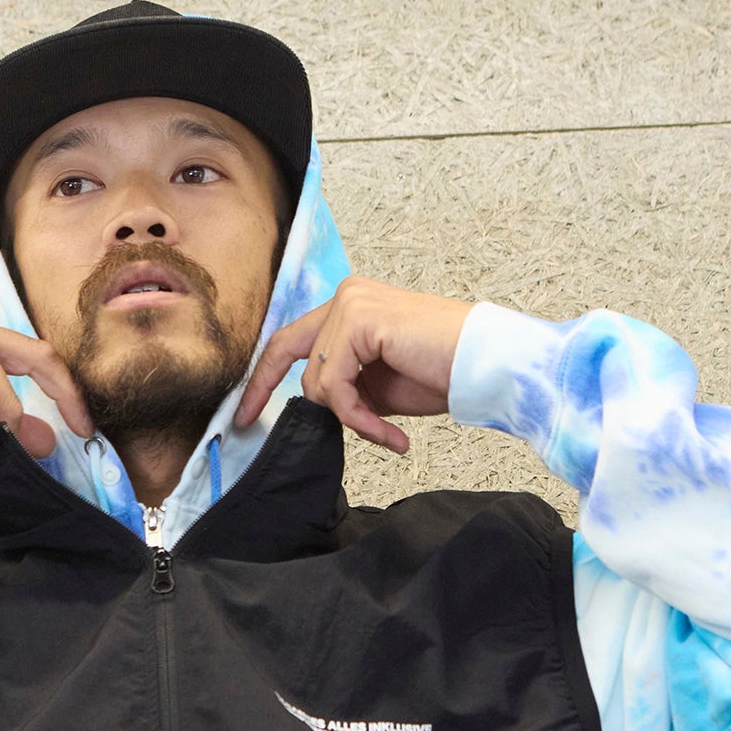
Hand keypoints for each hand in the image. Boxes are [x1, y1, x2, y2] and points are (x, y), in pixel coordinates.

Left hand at [234, 280, 474, 454]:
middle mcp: (346, 296)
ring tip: (387, 435)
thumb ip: (342, 387)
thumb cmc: (441, 372)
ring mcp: (352, 302)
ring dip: (351, 419)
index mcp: (348, 306)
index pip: (290, 341)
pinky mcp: (360, 319)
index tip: (245, 413)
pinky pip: (336, 386)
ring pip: (317, 381)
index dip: (262, 378)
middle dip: (263, 391)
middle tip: (248, 426)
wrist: (485, 363)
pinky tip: (391, 432)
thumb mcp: (377, 386)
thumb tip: (311, 407)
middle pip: (286, 352)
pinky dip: (360, 418)